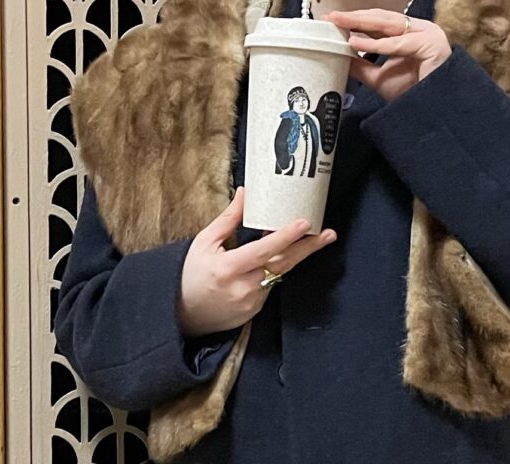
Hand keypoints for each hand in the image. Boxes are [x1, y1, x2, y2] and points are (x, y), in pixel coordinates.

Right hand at [178, 187, 335, 335]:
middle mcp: (243, 287)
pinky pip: (271, 286)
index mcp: (228, 267)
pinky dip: (275, 271)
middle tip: (328, 233)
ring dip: (294, 256)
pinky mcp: (255, 311)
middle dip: (308, 247)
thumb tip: (244, 194)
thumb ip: (228, 219)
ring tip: (312, 239)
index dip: (285, 236)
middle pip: (283, 264)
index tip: (303, 224)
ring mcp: (251, 302)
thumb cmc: (190, 274)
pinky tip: (277, 259)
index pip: (263, 250)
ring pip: (279, 274)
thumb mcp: (204, 242)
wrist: (181, 315)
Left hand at [322, 9, 451, 102]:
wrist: (432, 112)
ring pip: (388, 24)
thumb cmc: (412, 94)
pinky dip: (375, 44)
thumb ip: (361, 66)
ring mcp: (427, 34)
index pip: (378, 21)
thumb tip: (339, 55)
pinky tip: (356, 43)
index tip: (332, 20)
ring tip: (339, 23)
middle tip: (331, 16)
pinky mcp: (431, 44)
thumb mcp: (379, 78)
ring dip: (361, 23)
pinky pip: (398, 43)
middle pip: (382, 18)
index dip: (355, 20)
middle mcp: (419, 29)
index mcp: (409, 34)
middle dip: (354, 17)